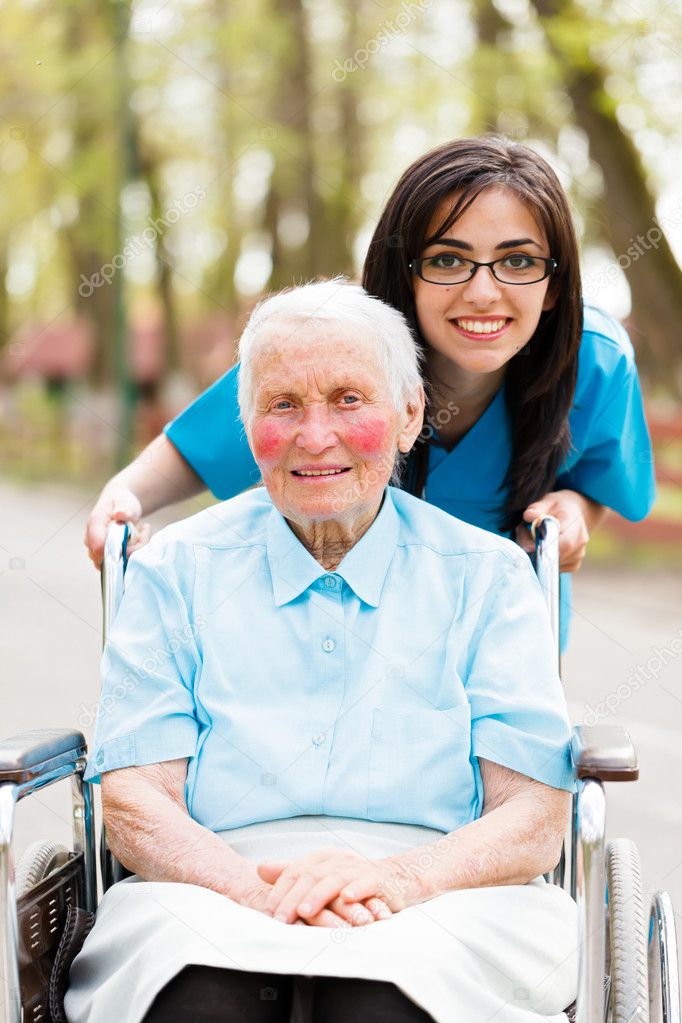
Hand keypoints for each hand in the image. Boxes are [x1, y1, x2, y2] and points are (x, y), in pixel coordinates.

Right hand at [84, 488, 150, 568]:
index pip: (100, 547)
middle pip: (110, 558)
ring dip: (135, 550)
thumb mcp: (126, 502)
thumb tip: (120, 514)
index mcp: (94, 525)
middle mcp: (91, 541)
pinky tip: (138, 540)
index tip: (136, 537)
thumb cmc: (121, 503)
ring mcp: (96, 552)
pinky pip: (120, 564)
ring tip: (141, 533)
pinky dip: (133, 555)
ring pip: (117, 563)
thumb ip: (124, 509)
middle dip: (133, 548)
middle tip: (143, 531)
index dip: (119, 549)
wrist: (118, 506)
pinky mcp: (105, 559)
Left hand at [257, 847, 399, 926]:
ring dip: (319, 895)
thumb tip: (260, 868)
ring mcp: (357, 868)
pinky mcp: (377, 879)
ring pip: (334, 880)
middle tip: (279, 918)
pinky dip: (356, 890)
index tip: (267, 912)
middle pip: (311, 876)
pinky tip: (347, 898)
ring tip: (305, 910)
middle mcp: (337, 859)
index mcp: (322, 857)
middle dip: (293, 898)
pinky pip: (366, 883)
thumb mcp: (321, 874)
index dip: (280, 890)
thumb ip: (292, 872)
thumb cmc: (353, 880)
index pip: (295, 872)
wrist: (396, 877)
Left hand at [517, 490, 593, 572]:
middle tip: (526, 540)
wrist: (574, 513)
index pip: (565, 542)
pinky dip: (546, 562)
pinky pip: (556, 568)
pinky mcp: (575, 564)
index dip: (546, 547)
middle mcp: (580, 539)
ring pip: (554, 563)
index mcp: (573, 521)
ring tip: (536, 541)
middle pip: (557, 555)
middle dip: (537, 551)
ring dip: (540, 556)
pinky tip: (545, 549)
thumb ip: (536, 509)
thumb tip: (528, 516)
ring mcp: (579, 553)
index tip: (529, 544)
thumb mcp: (546, 502)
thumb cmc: (557, 507)